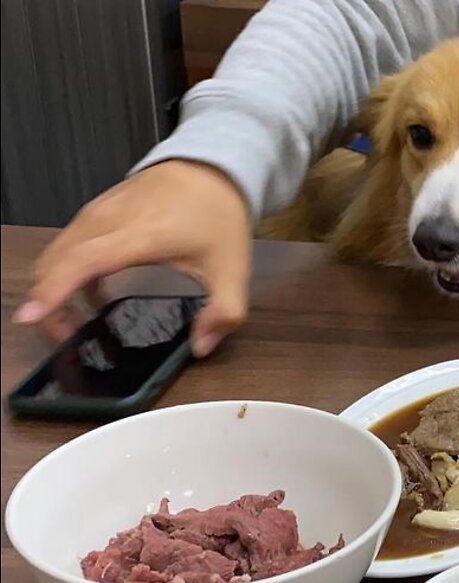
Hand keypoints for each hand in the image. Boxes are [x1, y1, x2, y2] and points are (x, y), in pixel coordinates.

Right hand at [13, 160, 252, 356]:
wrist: (213, 165)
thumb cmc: (218, 215)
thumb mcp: (233, 269)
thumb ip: (224, 312)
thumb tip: (202, 346)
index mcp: (140, 235)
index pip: (83, 262)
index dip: (53, 291)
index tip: (30, 316)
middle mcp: (108, 220)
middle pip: (56, 261)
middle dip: (49, 302)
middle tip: (66, 338)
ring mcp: (97, 212)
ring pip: (56, 253)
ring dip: (54, 287)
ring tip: (75, 323)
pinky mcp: (95, 210)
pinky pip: (67, 243)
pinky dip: (65, 270)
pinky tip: (93, 294)